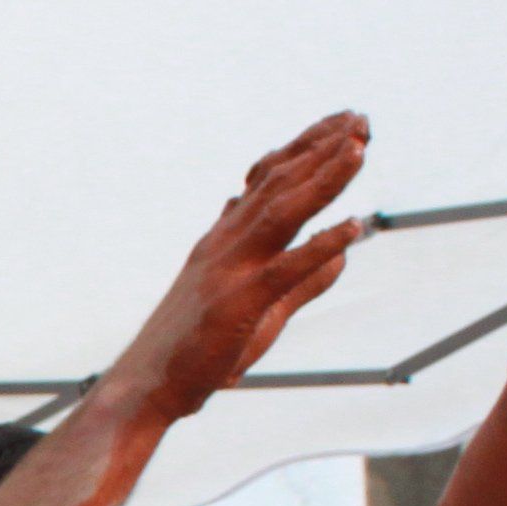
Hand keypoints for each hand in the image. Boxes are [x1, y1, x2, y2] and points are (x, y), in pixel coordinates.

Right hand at [102, 113, 372, 416]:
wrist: (145, 387)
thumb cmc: (196, 351)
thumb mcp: (259, 308)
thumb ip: (304, 279)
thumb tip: (342, 253)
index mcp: (225, 240)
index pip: (270, 181)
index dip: (307, 148)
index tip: (342, 124)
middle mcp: (225, 245)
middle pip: (279, 185)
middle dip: (322, 149)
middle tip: (360, 118)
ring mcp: (230, 272)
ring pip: (281, 214)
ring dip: (322, 179)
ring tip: (357, 149)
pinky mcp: (236, 305)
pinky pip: (285, 270)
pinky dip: (319, 247)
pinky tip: (353, 227)